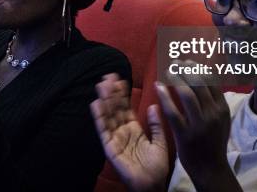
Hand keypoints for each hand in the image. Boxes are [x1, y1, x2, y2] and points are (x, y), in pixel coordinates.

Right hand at [90, 74, 167, 191]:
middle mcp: (122, 132)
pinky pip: (104, 131)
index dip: (123, 94)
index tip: (120, 79)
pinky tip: (96, 104)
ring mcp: (115, 139)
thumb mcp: (160, 143)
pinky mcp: (110, 148)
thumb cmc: (157, 168)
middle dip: (111, 93)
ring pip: (108, 116)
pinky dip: (99, 117)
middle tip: (108, 75)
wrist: (153, 186)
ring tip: (101, 84)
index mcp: (134, 129)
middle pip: (115, 109)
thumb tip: (155, 106)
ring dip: (104, 100)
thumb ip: (156, 125)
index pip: (126, 108)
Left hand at [156, 61, 237, 190]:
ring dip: (175, 78)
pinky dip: (164, 95)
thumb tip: (207, 76)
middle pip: (198, 84)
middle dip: (185, 69)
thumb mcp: (221, 119)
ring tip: (167, 70)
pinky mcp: (185, 134)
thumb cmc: (213, 141)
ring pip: (187, 94)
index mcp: (222, 108)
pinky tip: (158, 86)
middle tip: (175, 62)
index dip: (198, 67)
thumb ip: (215, 100)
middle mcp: (213, 114)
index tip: (187, 61)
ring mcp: (199, 124)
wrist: (210, 168)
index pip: (211, 81)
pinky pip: (173, 110)